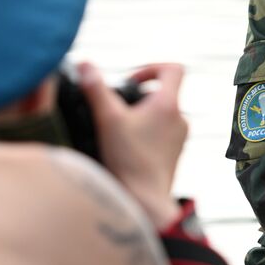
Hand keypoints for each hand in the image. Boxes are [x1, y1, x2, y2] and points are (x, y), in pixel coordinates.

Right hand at [76, 61, 186, 228]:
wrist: (145, 201)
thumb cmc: (129, 160)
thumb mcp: (107, 119)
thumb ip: (95, 89)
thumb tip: (84, 64)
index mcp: (169, 104)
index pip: (173, 69)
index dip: (151, 67)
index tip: (131, 81)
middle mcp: (180, 119)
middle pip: (165, 92)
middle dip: (140, 95)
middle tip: (117, 108)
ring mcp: (180, 138)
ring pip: (162, 115)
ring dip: (142, 116)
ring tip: (119, 129)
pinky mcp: (174, 154)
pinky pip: (162, 134)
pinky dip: (146, 133)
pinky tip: (126, 146)